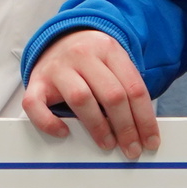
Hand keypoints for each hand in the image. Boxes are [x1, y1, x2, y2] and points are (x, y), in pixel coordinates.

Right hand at [21, 30, 157, 156]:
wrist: (59, 39)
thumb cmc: (91, 61)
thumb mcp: (113, 64)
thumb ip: (125, 88)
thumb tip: (141, 129)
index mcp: (108, 49)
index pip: (134, 88)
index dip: (145, 119)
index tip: (150, 140)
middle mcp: (82, 54)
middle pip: (111, 94)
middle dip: (126, 127)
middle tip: (131, 148)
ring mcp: (57, 67)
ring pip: (81, 99)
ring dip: (98, 127)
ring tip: (108, 143)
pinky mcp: (36, 81)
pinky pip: (36, 105)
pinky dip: (49, 122)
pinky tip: (64, 132)